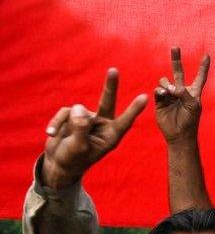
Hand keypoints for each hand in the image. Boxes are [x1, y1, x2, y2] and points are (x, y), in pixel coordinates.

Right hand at [42, 69, 147, 188]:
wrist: (59, 163)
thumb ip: (80, 128)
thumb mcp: (78, 147)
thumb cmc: (73, 159)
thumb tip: (80, 107)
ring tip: (57, 135)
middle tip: (113, 70)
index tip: (145, 97)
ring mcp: (88, 119)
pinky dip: (57, 122)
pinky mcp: (74, 116)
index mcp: (110, 136)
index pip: (124, 121)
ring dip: (65, 123)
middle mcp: (102, 125)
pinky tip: (51, 133)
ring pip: (77, 111)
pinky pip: (65, 113)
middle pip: (107, 102)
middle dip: (110, 86)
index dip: (134, 110)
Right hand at [155, 47, 209, 142]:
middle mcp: (181, 91)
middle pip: (178, 71)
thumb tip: (172, 87)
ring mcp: (170, 95)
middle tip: (175, 47)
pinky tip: (164, 95)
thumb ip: (185, 93)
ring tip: (170, 92)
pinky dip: (160, 90)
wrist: (178, 134)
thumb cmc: (190, 121)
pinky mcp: (160, 100)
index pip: (200, 77)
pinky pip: (158, 90)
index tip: (207, 55)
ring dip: (167, 83)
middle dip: (176, 59)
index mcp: (193, 92)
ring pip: (165, 80)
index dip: (203, 67)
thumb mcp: (193, 106)